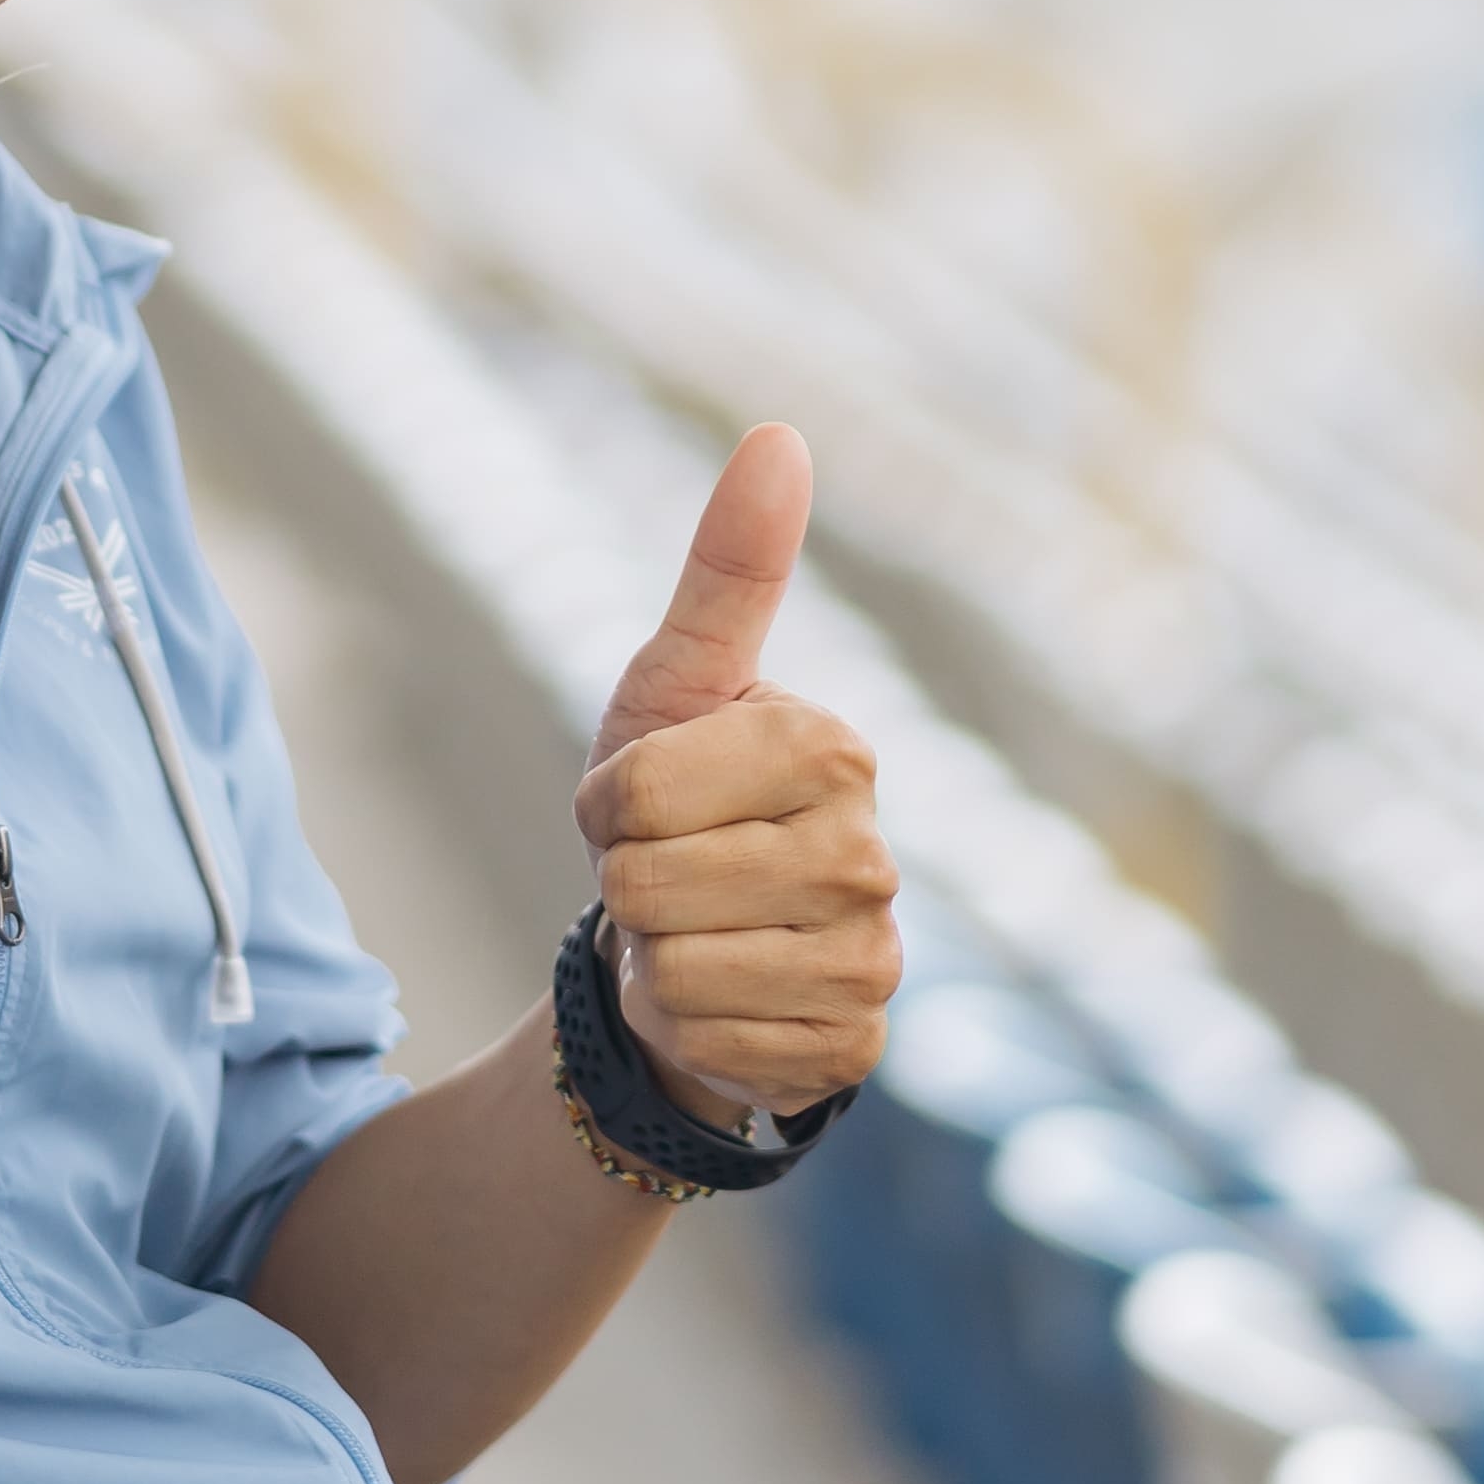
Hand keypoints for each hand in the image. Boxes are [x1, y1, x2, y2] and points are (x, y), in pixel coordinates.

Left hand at [572, 425, 898, 1127]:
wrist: (699, 946)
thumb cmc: (682, 804)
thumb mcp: (676, 686)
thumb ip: (728, 569)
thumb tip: (779, 435)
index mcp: (834, 750)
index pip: (639, 791)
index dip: (610, 805)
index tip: (641, 805)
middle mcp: (872, 855)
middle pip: (650, 882)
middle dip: (628, 886)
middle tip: (669, 877)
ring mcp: (873, 958)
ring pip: (679, 970)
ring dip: (655, 961)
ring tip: (693, 935)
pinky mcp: (852, 1048)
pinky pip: (714, 1044)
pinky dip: (690, 1031)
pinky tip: (724, 1004)